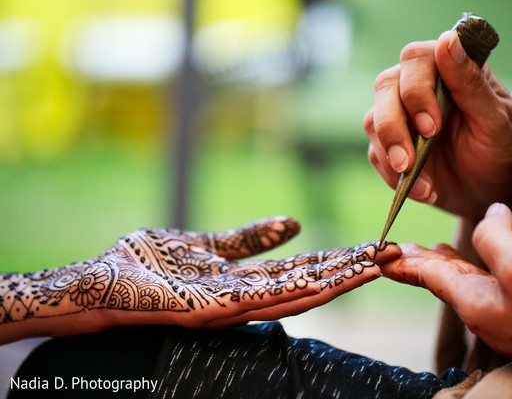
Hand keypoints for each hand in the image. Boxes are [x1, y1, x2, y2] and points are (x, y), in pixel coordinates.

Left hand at [0, 217, 401, 342]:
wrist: (98, 285)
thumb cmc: (146, 264)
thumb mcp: (207, 242)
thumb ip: (249, 238)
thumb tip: (293, 222)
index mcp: (247, 280)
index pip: (303, 269)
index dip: (338, 258)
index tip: (371, 245)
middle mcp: (248, 297)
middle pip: (309, 283)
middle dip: (350, 271)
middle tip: (392, 255)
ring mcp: (234, 307)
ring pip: (297, 295)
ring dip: (338, 282)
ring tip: (376, 265)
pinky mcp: (215, 310)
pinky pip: (265, 300)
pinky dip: (302, 291)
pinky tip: (332, 279)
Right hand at [363, 31, 511, 217]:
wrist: (488, 192)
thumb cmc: (497, 149)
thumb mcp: (494, 120)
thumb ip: (470, 82)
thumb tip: (448, 40)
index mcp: (445, 69)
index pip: (415, 59)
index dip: (416, 89)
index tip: (432, 127)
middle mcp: (416, 87)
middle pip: (385, 87)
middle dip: (394, 126)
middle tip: (412, 159)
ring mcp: (398, 116)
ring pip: (373, 120)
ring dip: (390, 153)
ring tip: (420, 183)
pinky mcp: (388, 146)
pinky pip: (375, 154)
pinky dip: (393, 176)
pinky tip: (425, 191)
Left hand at [381, 203, 511, 392]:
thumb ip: (493, 239)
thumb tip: (488, 215)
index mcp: (473, 302)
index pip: (427, 276)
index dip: (403, 261)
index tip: (378, 255)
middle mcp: (483, 311)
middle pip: (441, 280)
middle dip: (418, 262)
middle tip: (396, 250)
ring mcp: (505, 314)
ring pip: (465, 283)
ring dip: (444, 265)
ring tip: (428, 251)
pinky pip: (489, 285)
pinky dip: (474, 269)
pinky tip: (479, 263)